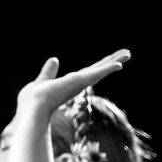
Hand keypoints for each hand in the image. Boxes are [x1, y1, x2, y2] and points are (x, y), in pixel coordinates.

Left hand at [15, 49, 129, 116]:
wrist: (32, 108)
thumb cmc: (34, 99)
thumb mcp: (43, 80)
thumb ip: (49, 71)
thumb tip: (54, 60)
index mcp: (70, 83)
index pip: (88, 72)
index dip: (99, 66)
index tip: (109, 61)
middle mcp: (78, 83)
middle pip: (99, 70)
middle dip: (112, 61)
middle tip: (127, 54)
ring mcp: (81, 83)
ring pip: (102, 69)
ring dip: (115, 60)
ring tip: (128, 53)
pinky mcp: (81, 81)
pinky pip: (98, 72)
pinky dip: (109, 67)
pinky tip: (120, 63)